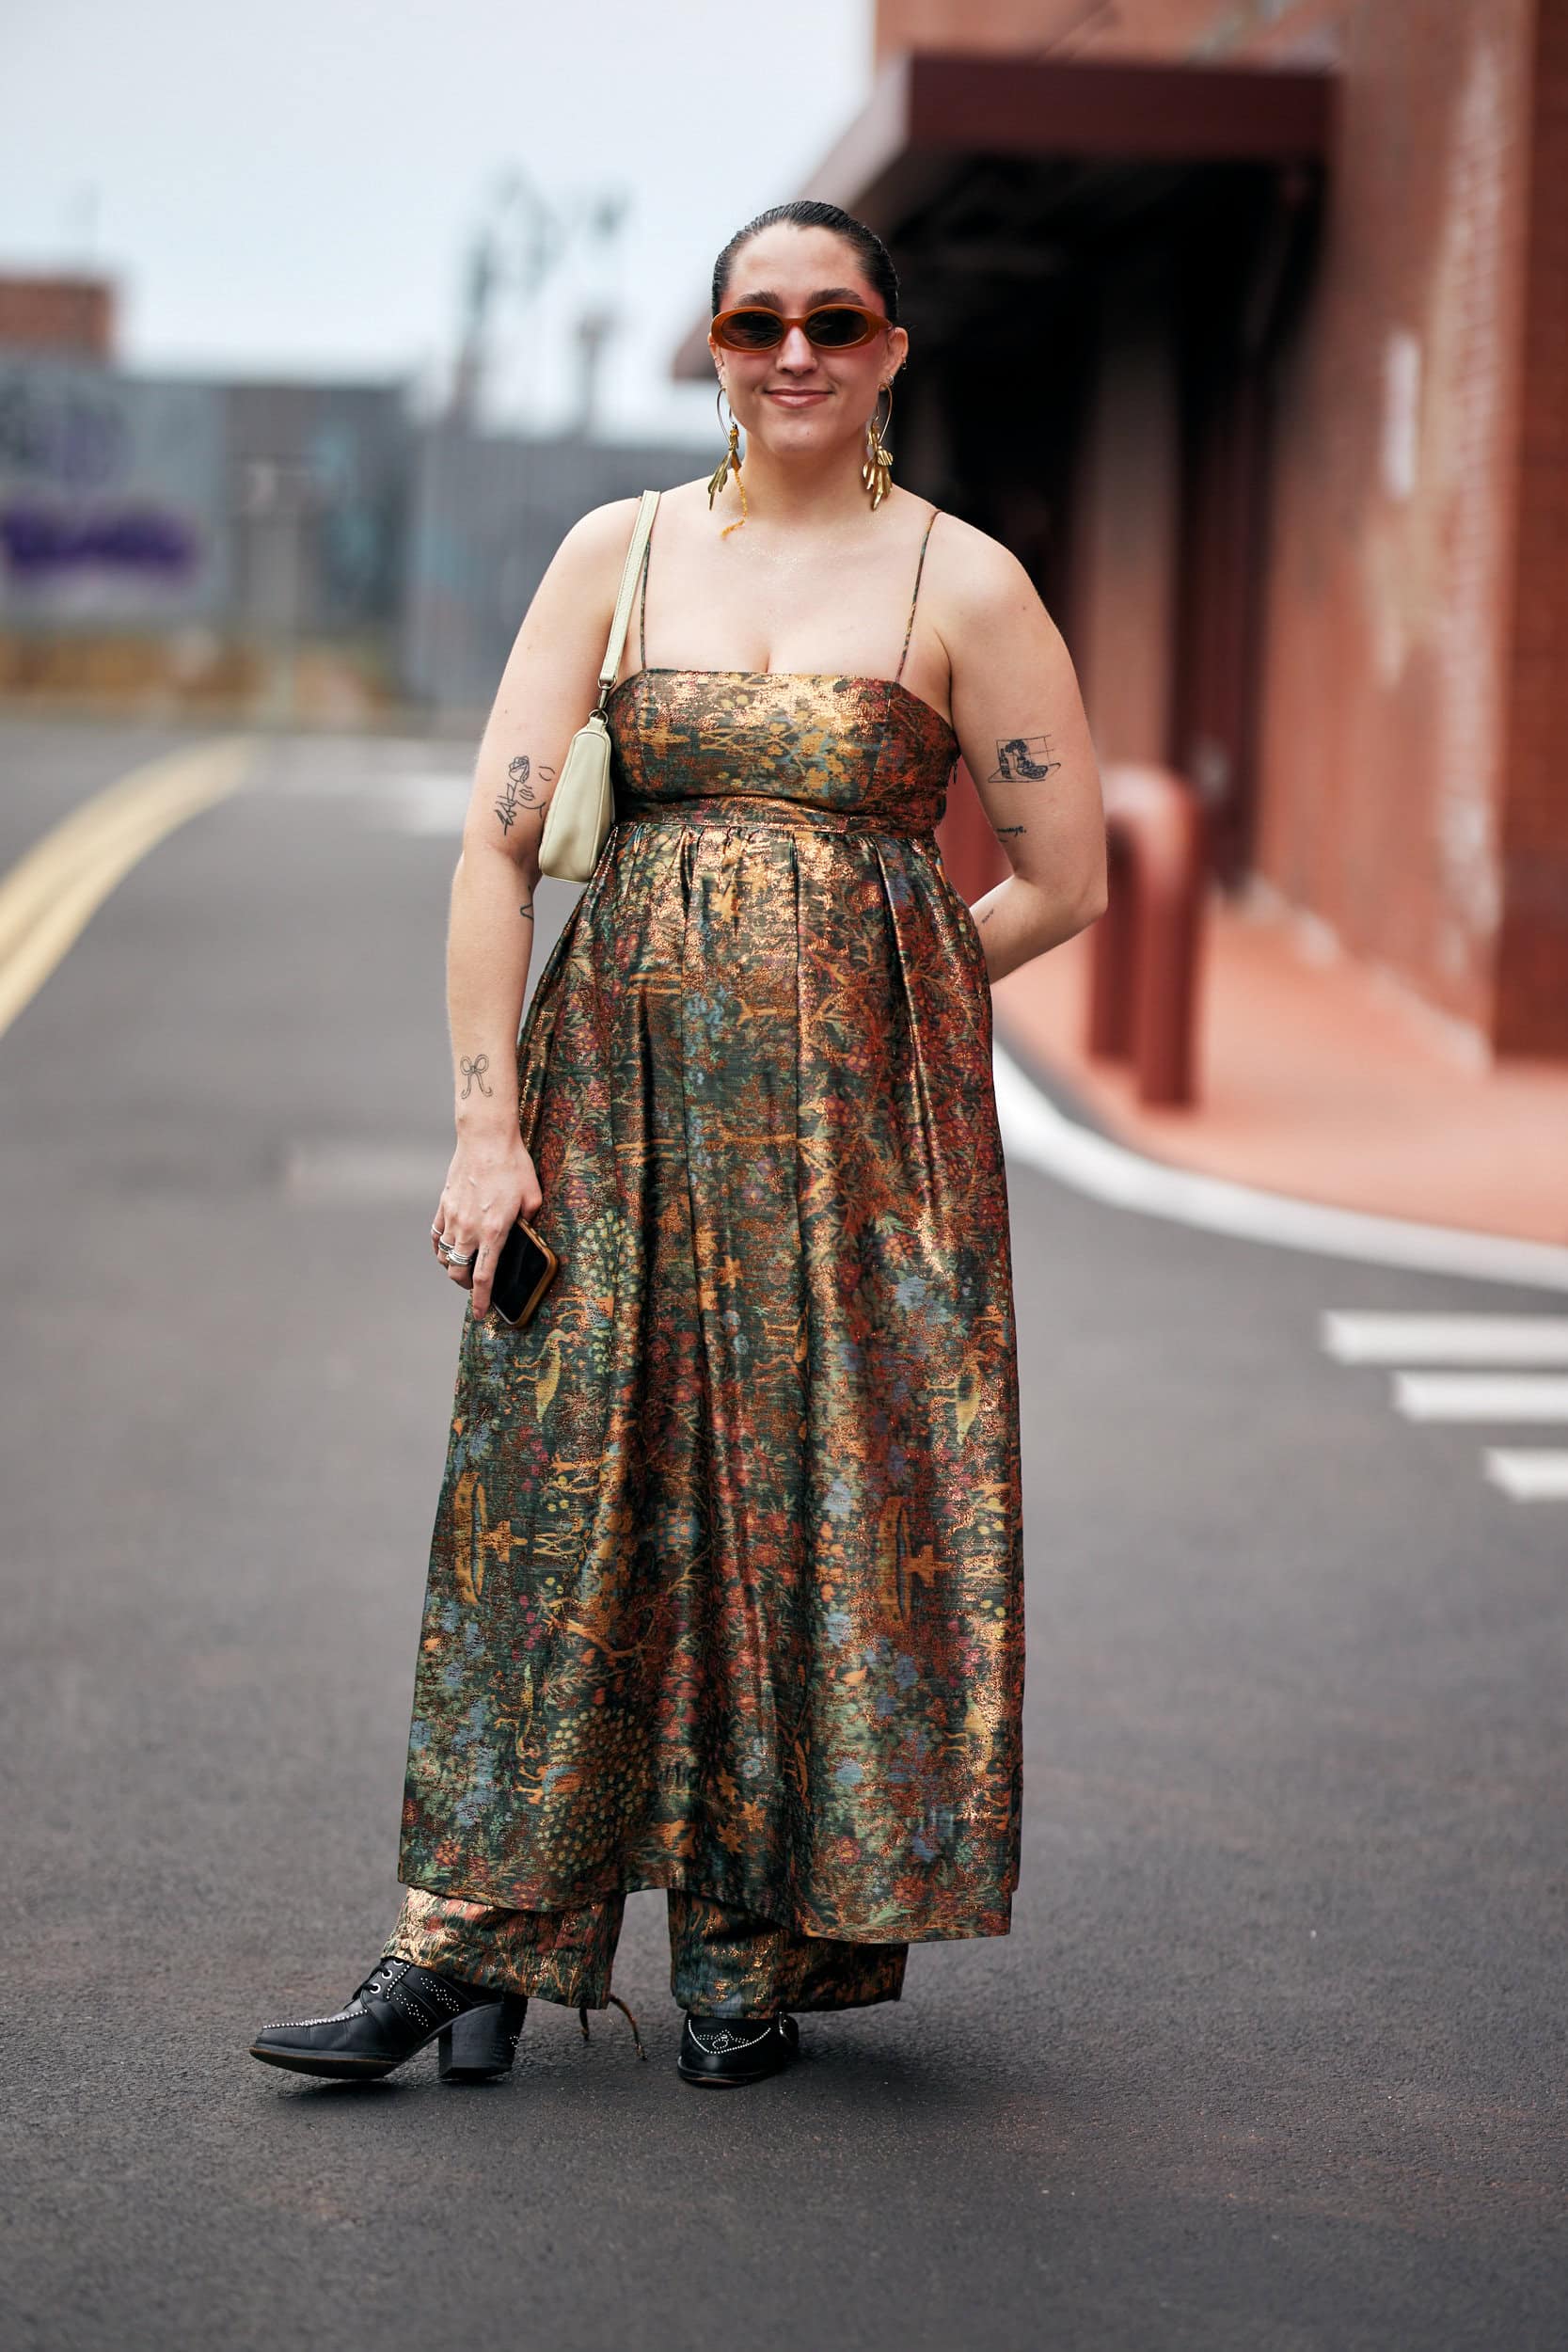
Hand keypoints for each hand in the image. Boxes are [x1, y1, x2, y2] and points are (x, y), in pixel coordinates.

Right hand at [430, 1134, 542, 1320]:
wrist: (486, 1139)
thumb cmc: (513, 1165)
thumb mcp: (533, 1197)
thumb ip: (529, 1222)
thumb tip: (524, 1233)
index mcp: (494, 1232)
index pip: (483, 1278)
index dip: (481, 1300)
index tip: (481, 1314)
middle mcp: (469, 1230)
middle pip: (458, 1273)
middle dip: (465, 1287)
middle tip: (475, 1287)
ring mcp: (452, 1218)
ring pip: (444, 1256)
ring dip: (452, 1268)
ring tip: (463, 1267)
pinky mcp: (443, 1205)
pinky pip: (435, 1236)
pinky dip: (439, 1248)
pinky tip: (446, 1249)